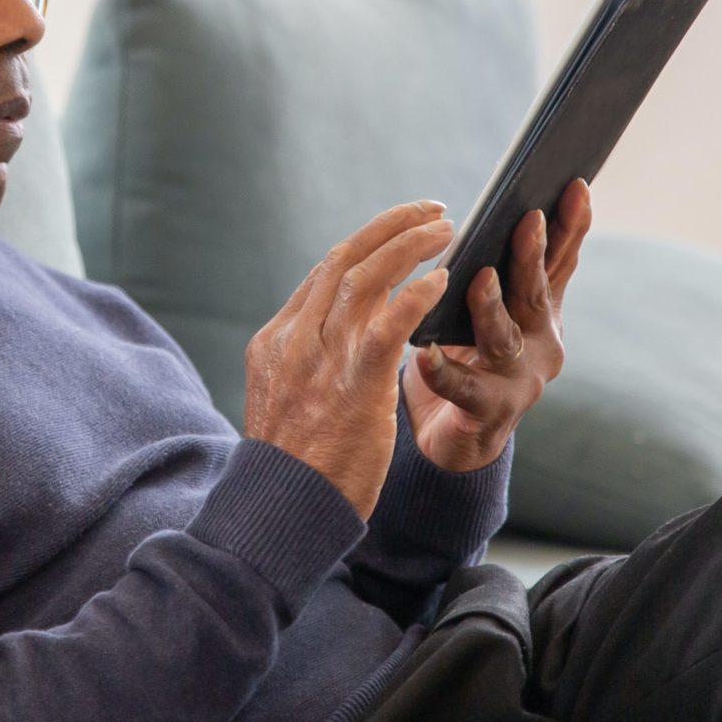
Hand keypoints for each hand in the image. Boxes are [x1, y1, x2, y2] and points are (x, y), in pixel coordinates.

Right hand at [244, 202, 457, 517]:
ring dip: (410, 246)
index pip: (323, 275)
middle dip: (390, 227)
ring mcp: (319, 359)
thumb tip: (342, 343)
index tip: (397, 232)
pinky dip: (416, 295)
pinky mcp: (353, 384)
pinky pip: (387, 323)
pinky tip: (443, 280)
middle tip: (431, 212)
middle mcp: (294, 340)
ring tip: (446, 230)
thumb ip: (308, 364)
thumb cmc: (294, 465)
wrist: (281, 509)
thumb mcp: (284, 400)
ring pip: (365, 278)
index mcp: (276, 341)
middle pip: (343, 260)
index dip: (366, 245)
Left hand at [405, 179, 590, 471]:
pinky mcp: (487, 412)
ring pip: (504, 338)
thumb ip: (506, 271)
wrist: (456, 438)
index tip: (574, 184)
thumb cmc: (472, 357)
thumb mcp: (497, 309)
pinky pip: (462, 387)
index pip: (560, 261)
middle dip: (531, 256)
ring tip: (479, 279)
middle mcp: (541, 343)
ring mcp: (518, 381)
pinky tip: (425, 354)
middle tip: (528, 219)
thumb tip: (515, 209)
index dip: (570, 225)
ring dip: (492, 307)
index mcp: (542, 312)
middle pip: (534, 292)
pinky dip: (444, 370)